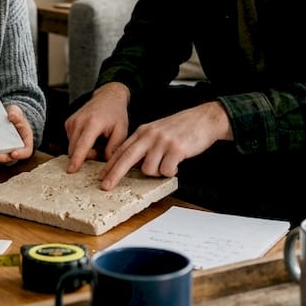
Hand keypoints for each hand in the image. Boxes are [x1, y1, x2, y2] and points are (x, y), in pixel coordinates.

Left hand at [0, 104, 33, 164]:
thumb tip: (12, 115)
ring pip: (0, 157)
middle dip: (2, 158)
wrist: (8, 117)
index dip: (20, 154)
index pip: (26, 151)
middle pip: (10, 157)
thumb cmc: (15, 116)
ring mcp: (6, 150)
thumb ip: (17, 115)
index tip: (14, 154)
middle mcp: (16, 149)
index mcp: (25, 142)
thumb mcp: (18, 113)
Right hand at [64, 83, 130, 171]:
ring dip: (83, 150)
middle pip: (75, 149)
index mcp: (93, 123)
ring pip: (72, 147)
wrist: (108, 97)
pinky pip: (71, 141)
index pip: (83, 145)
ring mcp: (71, 122)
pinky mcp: (68, 123)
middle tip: (101, 149)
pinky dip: (80, 144)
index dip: (77, 159)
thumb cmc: (116, 114)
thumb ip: (113, 149)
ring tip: (97, 141)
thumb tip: (105, 164)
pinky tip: (90, 137)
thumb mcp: (122, 131)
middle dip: (86, 156)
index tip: (71, 170)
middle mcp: (79, 121)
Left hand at [98, 101, 231, 189]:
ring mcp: (163, 142)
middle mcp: (150, 135)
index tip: (102, 177)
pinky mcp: (177, 149)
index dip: (110, 165)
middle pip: (127, 158)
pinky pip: (166, 170)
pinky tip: (177, 163)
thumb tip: (133, 165)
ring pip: (149, 169)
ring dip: (157, 172)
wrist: (204, 119)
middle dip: (114, 174)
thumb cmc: (181, 128)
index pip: (122, 150)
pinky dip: (171, 171)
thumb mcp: (157, 131)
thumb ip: (144, 145)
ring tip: (168, 163)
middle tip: (106, 186)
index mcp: (143, 131)